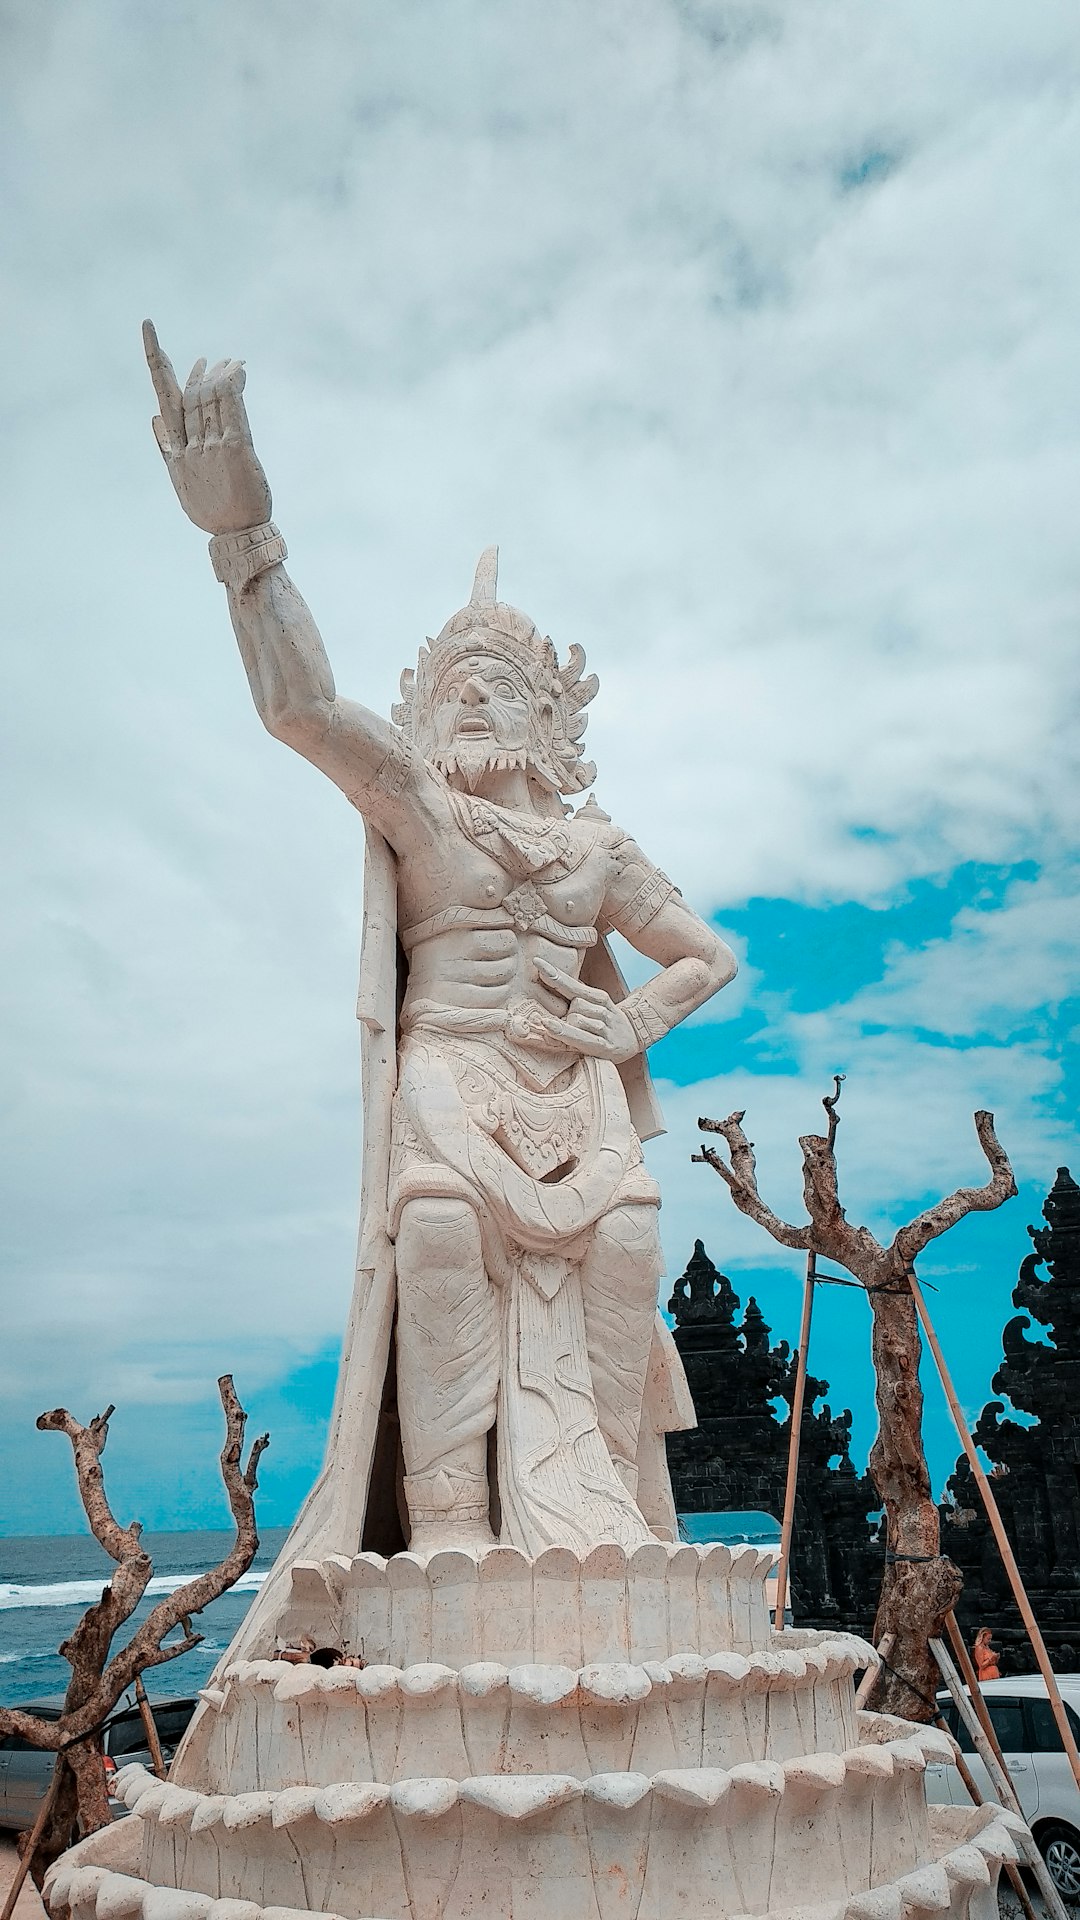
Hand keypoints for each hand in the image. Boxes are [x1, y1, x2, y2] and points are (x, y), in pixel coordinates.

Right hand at [143, 320, 272, 534]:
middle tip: (213, 361)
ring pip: (212, 398)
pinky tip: (238, 371)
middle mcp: (190, 446)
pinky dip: (234, 385)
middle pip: (191, 394)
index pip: (163, 398)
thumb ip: (166, 449)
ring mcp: (212, 448)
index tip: (151, 332)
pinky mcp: (237, 451)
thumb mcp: (181, 482)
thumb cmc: (212, 512)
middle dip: (200, 372)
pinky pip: (232, 409)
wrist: (238, 536)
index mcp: (175, 452)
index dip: (156, 361)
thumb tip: (153, 418)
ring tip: (233, 363)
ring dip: (221, 374)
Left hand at [532, 958, 638, 1063]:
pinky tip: (549, 1026)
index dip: (554, 974)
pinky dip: (563, 1031)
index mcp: (598, 997)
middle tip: (572, 1027)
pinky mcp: (604, 1045)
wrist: (632, 1040)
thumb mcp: (595, 1006)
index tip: (536, 961)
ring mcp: (604, 1027)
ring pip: (575, 1019)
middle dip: (566, 1014)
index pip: (572, 984)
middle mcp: (602, 1010)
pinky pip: (578, 1036)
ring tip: (579, 1036)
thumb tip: (546, 981)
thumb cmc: (605, 1023)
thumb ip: (575, 997)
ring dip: (568, 1027)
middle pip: (573, 1004)